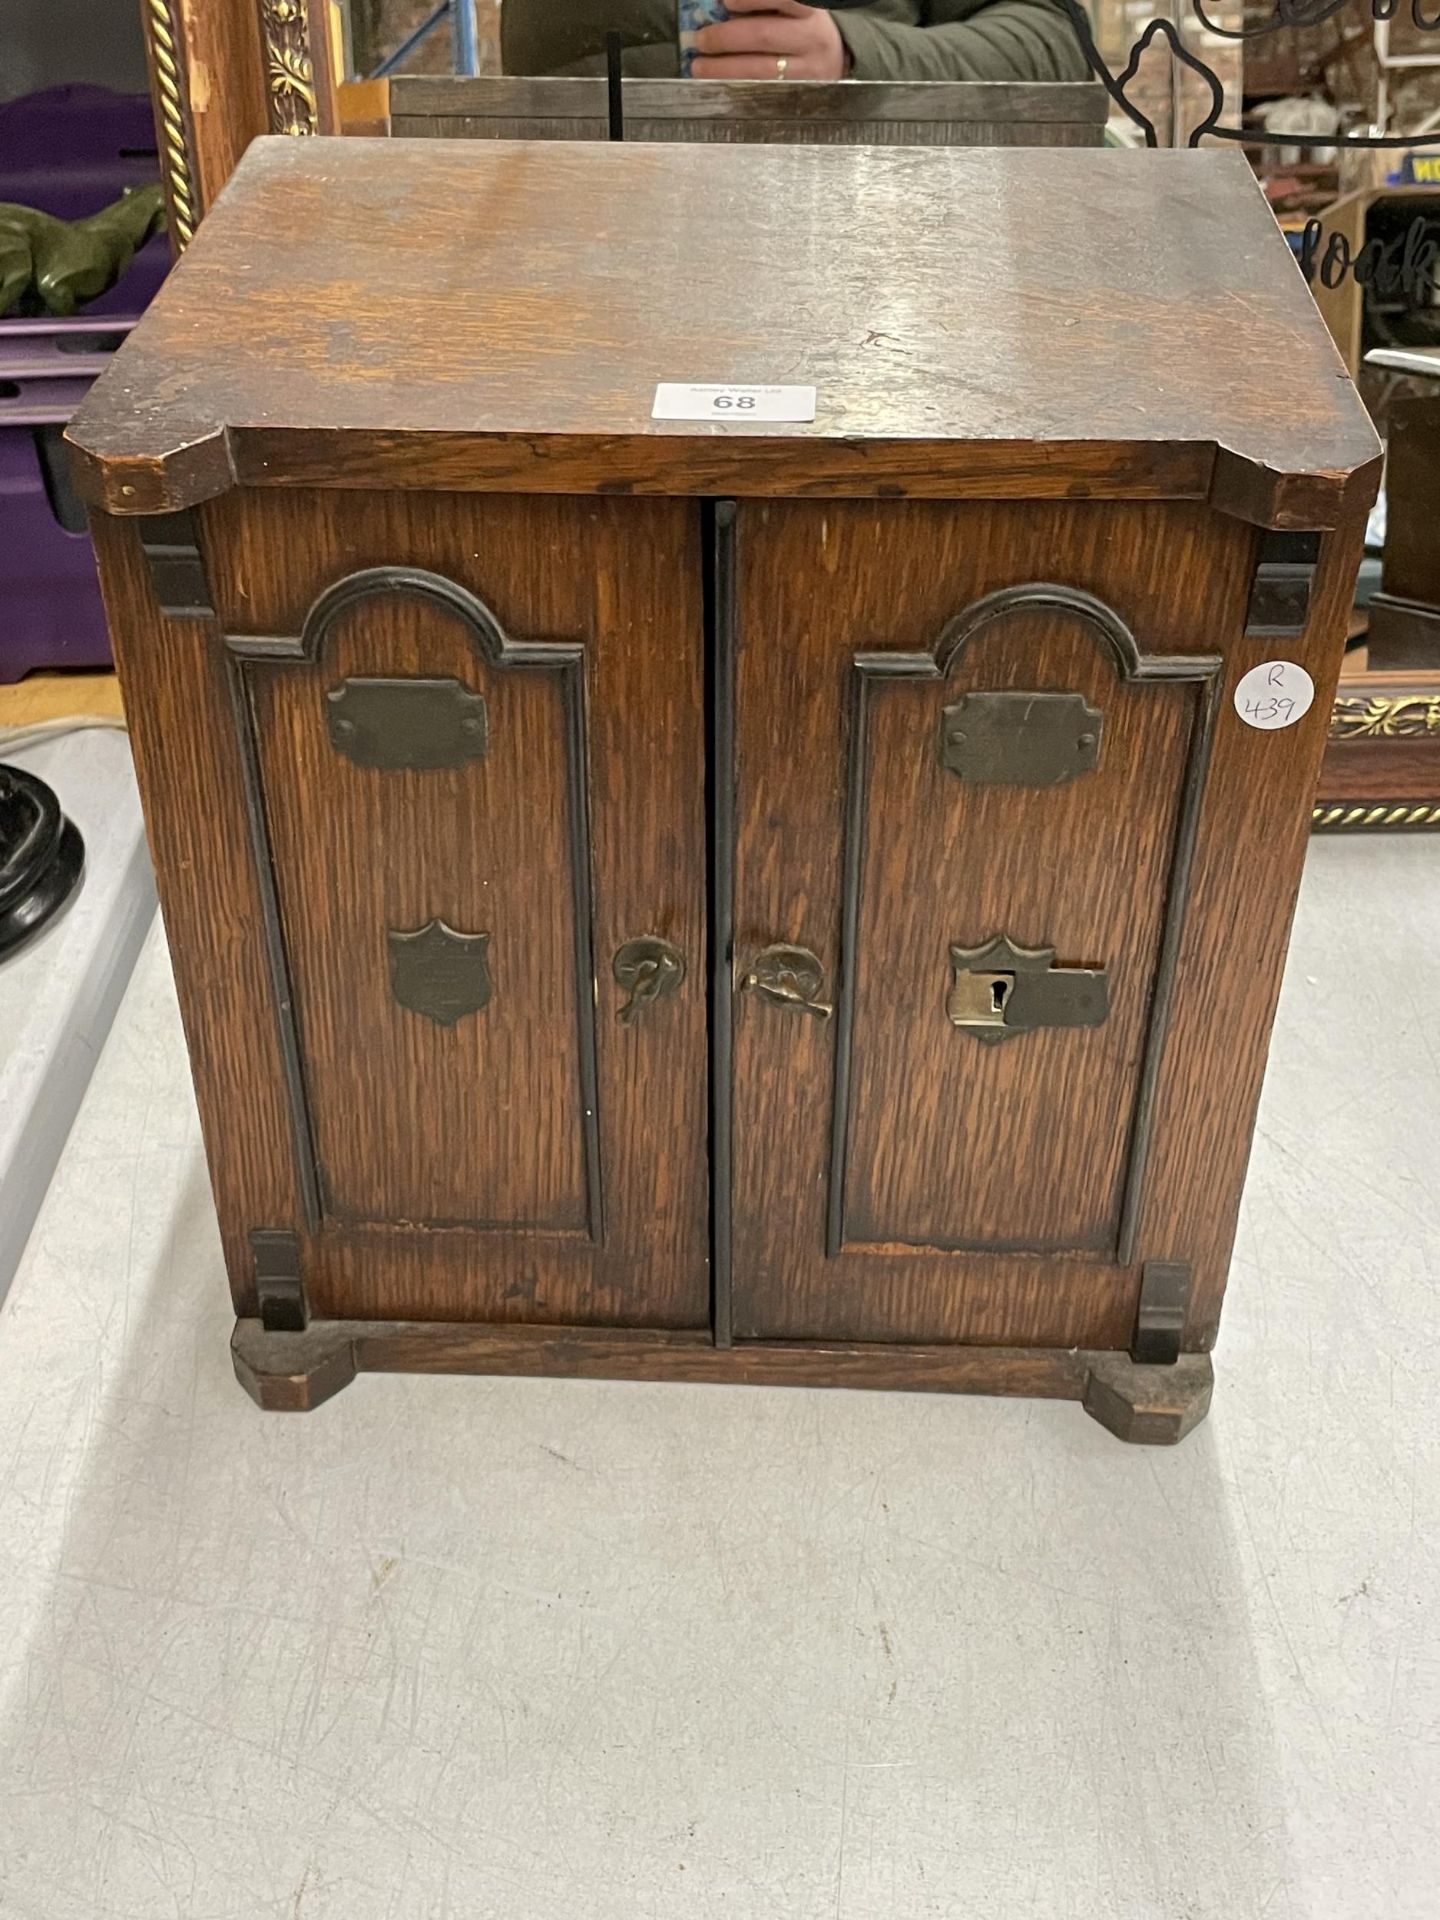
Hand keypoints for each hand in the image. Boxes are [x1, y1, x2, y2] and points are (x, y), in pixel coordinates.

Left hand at [690, 0, 847, 79]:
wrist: (837, 58)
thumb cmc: (803, 27)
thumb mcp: (791, 10)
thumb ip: (763, 8)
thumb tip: (721, 9)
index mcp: (809, 10)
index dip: (752, 0)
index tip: (726, 1)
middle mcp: (811, 39)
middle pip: (764, 36)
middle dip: (726, 38)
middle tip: (701, 39)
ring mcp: (807, 71)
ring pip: (761, 71)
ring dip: (724, 69)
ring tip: (699, 66)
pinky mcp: (798, 96)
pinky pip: (762, 94)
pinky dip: (735, 88)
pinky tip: (717, 84)